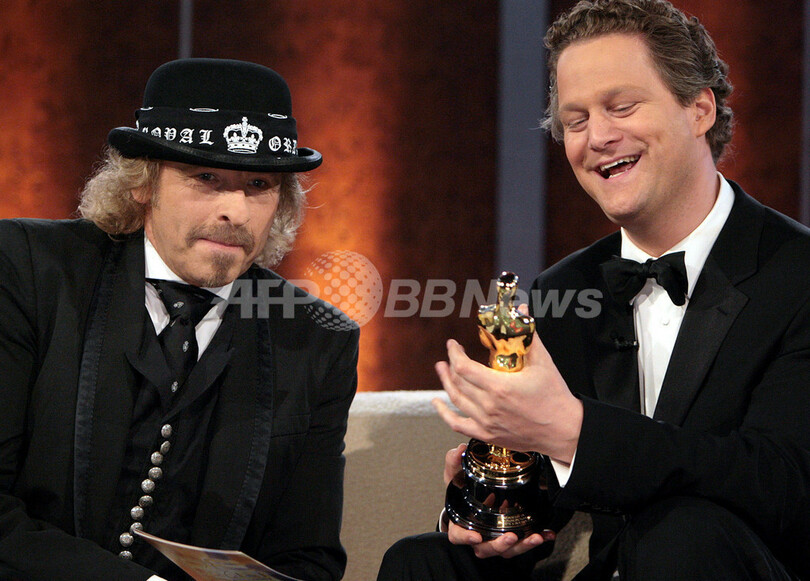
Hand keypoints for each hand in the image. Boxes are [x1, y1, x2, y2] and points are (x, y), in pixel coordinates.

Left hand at [433, 330, 582, 463]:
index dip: (454, 354)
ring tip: (442, 370)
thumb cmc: (555, 397)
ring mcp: (487, 422)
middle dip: (449, 365)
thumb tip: (520, 311)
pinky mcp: (488, 435)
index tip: (453, 345)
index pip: (464, 368)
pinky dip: (444, 413)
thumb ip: (528, 335)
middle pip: (458, 382)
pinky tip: (437, 403)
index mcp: (500, 387)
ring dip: (446, 383)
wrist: (565, 430)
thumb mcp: (543, 362)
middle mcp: (489, 406)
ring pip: (456, 400)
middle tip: (449, 355)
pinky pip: (457, 425)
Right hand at [443, 444, 555, 557]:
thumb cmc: (462, 489)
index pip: (458, 535)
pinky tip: (546, 534)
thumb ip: (454, 462)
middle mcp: (478, 535)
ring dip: (522, 546)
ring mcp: (495, 538)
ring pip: (507, 550)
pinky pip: (523, 543)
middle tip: (511, 537)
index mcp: (461, 524)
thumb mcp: (455, 475)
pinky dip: (534, 539)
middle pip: (486, 548)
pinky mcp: (511, 537)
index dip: (466, 538)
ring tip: (534, 537)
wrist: (473, 496)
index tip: (476, 536)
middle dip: (500, 545)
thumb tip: (460, 450)